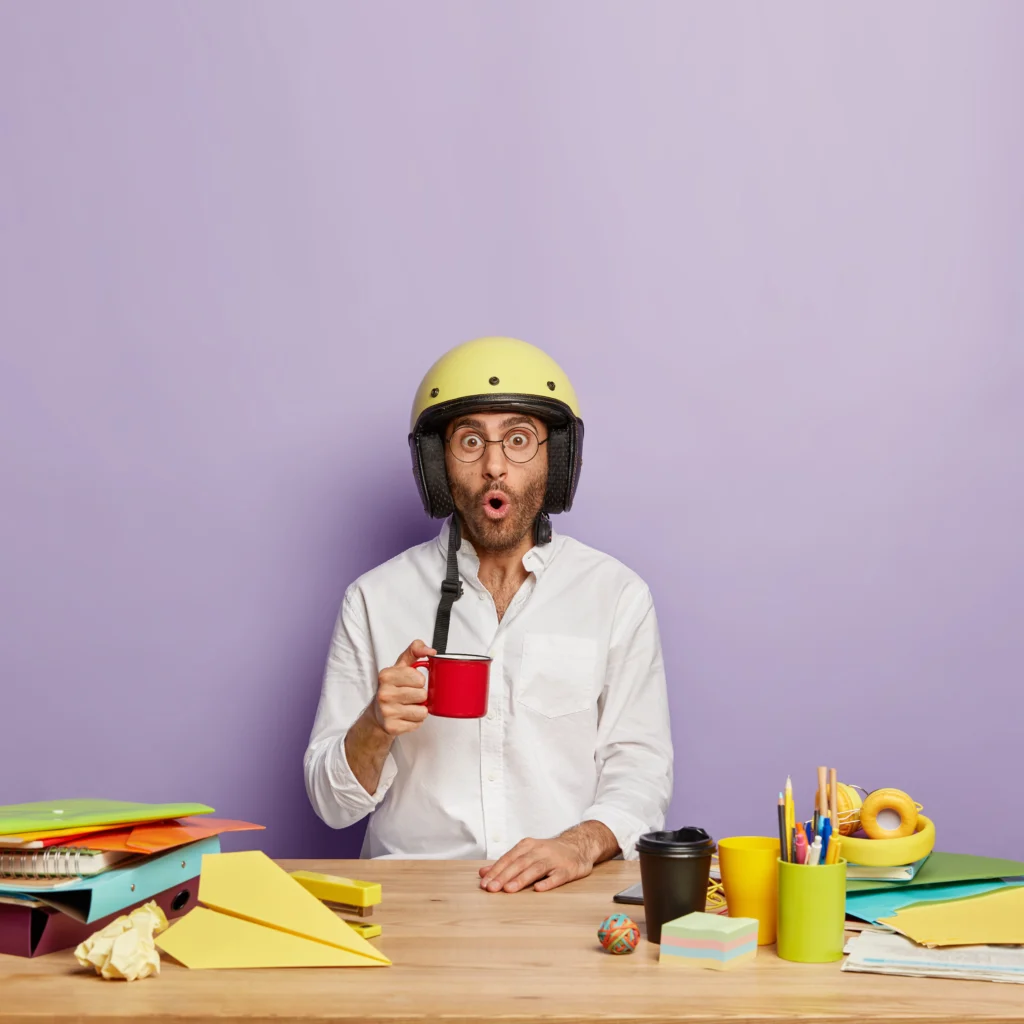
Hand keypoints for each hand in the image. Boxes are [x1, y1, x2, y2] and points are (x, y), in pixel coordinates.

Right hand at [369, 639, 434, 736]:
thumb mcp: (400, 666)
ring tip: (409, 706)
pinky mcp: (392, 727)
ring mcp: (387, 711)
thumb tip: (430, 651)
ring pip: (422, 711)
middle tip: (409, 696)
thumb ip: (414, 651)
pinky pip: (418, 723)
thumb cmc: (392, 688)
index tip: (410, 682)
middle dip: (420, 696)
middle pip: (423, 695)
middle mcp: (384, 693)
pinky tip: (405, 717)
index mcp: (386, 676)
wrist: (377, 714)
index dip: (419, 681)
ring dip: (420, 709)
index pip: (419, 678)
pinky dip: (415, 721)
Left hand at [478, 836, 593, 893]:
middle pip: (520, 863)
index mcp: (527, 845)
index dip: (496, 870)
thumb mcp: (526, 853)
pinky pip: (557, 876)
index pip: (508, 858)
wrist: (578, 845)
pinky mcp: (567, 869)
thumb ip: (505, 863)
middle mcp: (539, 851)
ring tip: (509, 889)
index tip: (484, 883)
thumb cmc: (548, 852)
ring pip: (536, 869)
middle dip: (504, 876)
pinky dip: (548, 882)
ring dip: (521, 879)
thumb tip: (483, 873)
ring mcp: (554, 860)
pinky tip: (539, 889)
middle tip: (492, 888)